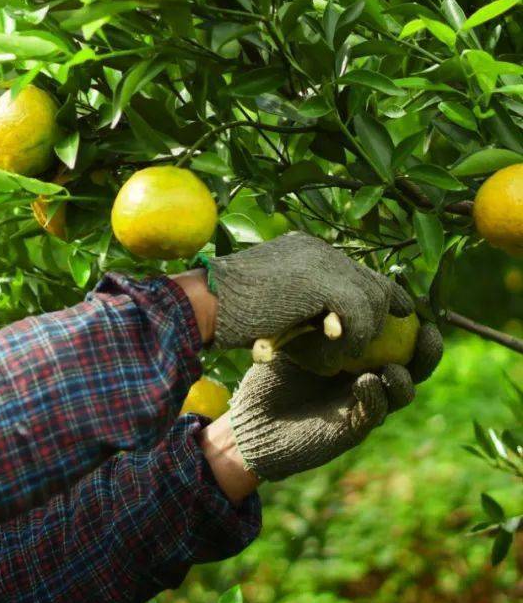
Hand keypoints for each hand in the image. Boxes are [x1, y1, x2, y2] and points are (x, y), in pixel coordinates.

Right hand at [202, 232, 412, 374]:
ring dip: (362, 331)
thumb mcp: (271, 299)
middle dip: (377, 315)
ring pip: (371, 297)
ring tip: (341, 353)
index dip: (378, 292)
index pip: (355, 268)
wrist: (206, 303)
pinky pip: (358, 313)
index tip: (396, 312)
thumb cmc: (224, 310)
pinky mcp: (322, 283)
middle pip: (371, 280)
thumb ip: (300, 301)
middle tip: (364, 344)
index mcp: (304, 248)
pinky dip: (353, 337)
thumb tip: (328, 321)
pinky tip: (336, 353)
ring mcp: (321, 262)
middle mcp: (318, 249)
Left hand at [228, 320, 442, 481]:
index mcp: (361, 357)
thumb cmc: (270, 374)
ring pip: (401, 393)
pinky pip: (374, 412)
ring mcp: (363, 405)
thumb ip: (322, 318)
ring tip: (392, 368)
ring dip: (404, 379)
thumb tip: (342, 278)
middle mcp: (369, 379)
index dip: (412, 322)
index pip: (399, 339)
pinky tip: (365, 383)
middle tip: (428, 333)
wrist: (251, 419)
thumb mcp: (295, 339)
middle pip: (414, 366)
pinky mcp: (352, 430)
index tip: (411, 302)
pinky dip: (375, 397)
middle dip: (427, 351)